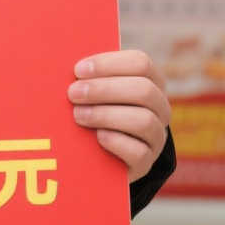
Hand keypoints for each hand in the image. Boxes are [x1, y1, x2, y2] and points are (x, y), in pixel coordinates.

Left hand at [68, 50, 170, 179]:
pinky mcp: (146, 162)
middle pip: (143, 90)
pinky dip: (116, 142)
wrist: (100, 153)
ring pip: (144, 121)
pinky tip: (97, 137)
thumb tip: (65, 62)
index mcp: (150, 80)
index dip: (108, 64)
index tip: (78, 70)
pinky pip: (139, 152)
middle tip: (73, 94)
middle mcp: (160, 107)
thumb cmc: (92, 108)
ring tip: (78, 115)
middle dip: (104, 89)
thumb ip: (87, 76)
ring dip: (106, 115)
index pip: (140, 63)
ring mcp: (156, 136)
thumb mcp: (93, 90)